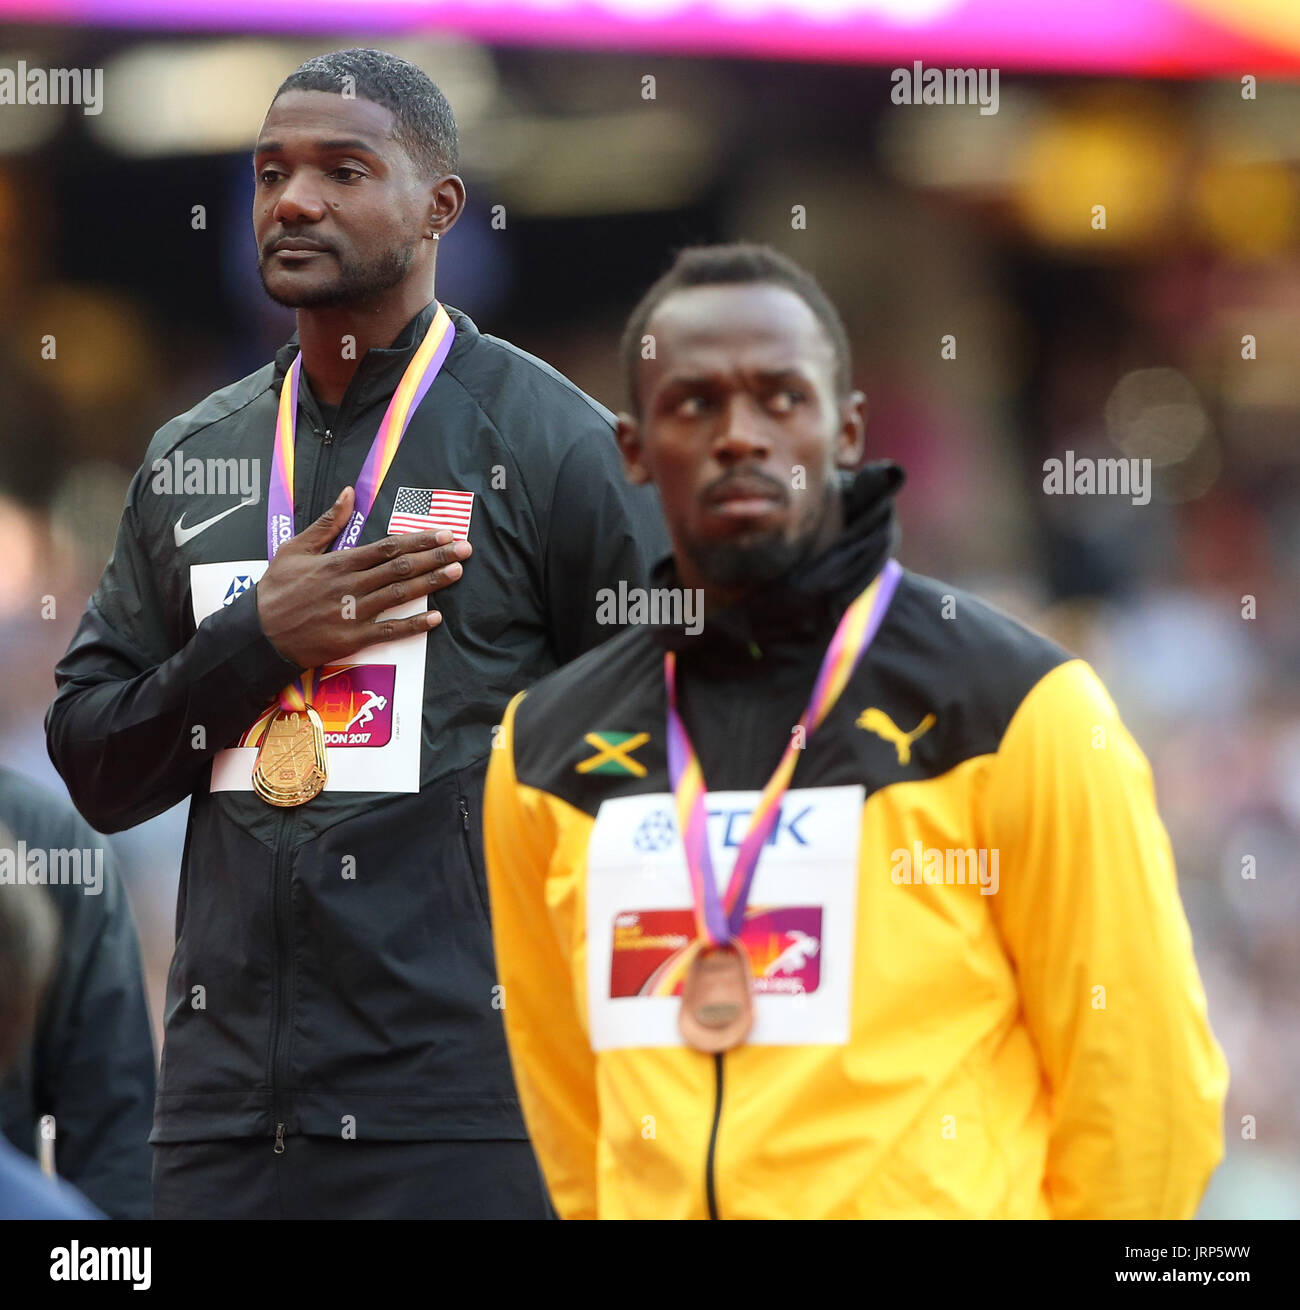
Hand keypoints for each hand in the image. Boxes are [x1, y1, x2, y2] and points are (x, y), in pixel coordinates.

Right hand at [255, 486, 471, 668]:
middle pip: (401, 568)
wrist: (258, 632)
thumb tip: (347, 492)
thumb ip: (326, 523)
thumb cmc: (277, 589)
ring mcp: (353, 613)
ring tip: (456, 572)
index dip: (419, 539)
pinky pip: (389, 631)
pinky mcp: (352, 639)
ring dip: (430, 583)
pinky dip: (413, 625)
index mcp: (340, 562)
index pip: (388, 547)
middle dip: (435, 557)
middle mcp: (351, 585)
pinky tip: (436, 618)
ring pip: (400, 595)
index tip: (443, 533)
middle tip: (464, 550)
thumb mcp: (295, 548)